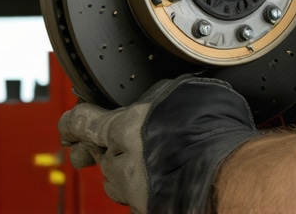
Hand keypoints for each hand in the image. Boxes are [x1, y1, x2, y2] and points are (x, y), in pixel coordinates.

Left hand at [58, 75, 258, 212]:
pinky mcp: (147, 209)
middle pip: (98, 154)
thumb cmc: (207, 131)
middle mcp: (122, 163)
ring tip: (140, 158)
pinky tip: (161, 174)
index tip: (68, 123)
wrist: (226, 175)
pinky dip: (143, 185)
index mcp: (123, 128)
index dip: (73, 121)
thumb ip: (156, 97)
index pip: (82, 123)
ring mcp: (134, 191)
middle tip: (102, 142)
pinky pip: (137, 196)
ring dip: (121, 169)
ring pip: (115, 180)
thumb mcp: (179, 92)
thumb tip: (153, 98)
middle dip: (99, 147)